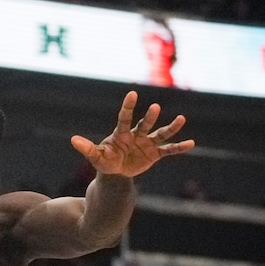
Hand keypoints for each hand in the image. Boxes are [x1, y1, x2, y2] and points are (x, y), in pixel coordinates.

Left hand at [70, 90, 194, 177]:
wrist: (116, 172)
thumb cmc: (105, 160)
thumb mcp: (96, 156)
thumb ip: (87, 148)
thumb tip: (73, 140)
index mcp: (121, 134)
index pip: (124, 117)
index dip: (128, 106)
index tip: (132, 94)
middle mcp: (136, 135)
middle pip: (144, 124)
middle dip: (149, 117)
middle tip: (155, 107)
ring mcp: (147, 143)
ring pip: (160, 133)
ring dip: (171, 127)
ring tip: (182, 118)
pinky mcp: (154, 154)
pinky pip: (169, 150)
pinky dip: (179, 147)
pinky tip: (191, 143)